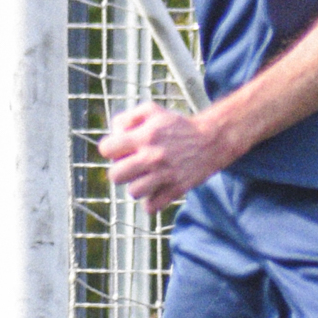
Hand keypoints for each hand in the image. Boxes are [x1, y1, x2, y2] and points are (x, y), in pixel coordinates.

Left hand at [99, 102, 230, 212]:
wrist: (211, 140)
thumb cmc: (177, 126)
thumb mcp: (151, 110)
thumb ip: (126, 118)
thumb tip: (113, 135)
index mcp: (144, 135)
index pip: (106, 149)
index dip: (111, 150)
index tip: (121, 150)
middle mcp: (153, 156)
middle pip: (115, 176)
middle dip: (120, 171)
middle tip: (133, 166)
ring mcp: (165, 174)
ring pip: (133, 192)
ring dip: (137, 187)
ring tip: (147, 178)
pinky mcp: (176, 189)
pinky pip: (151, 207)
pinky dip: (152, 201)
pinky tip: (157, 189)